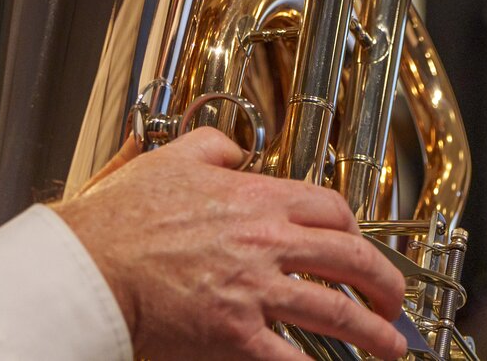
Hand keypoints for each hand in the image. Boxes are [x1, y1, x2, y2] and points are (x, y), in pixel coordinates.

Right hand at [52, 127, 407, 360]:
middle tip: (393, 300)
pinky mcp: (236, 336)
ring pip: (336, 312)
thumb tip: (236, 149)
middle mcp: (266, 243)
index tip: (359, 244)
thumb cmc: (124, 219)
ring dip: (373, 332)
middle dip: (384, 283)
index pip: (332, 209)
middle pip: (351, 259)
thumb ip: (214, 147)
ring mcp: (255, 292)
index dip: (356, 229)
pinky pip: (293, 359)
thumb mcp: (174, 159)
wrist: (93, 266)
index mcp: (257, 198)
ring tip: (390, 345)